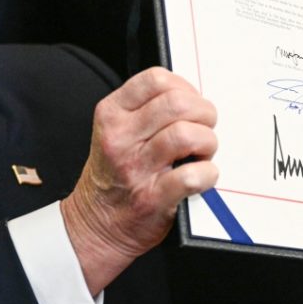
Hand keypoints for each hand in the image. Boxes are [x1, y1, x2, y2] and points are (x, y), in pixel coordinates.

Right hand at [61, 68, 218, 295]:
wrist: (95, 225)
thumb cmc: (113, 176)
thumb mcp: (115, 132)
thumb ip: (145, 111)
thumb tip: (191, 98)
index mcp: (112, 114)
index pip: (156, 79)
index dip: (184, 87)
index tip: (191, 101)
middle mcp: (120, 138)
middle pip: (177, 103)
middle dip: (203, 113)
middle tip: (204, 128)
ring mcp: (135, 168)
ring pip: (186, 135)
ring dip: (207, 143)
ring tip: (202, 153)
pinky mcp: (152, 198)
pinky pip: (192, 177)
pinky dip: (207, 174)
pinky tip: (202, 176)